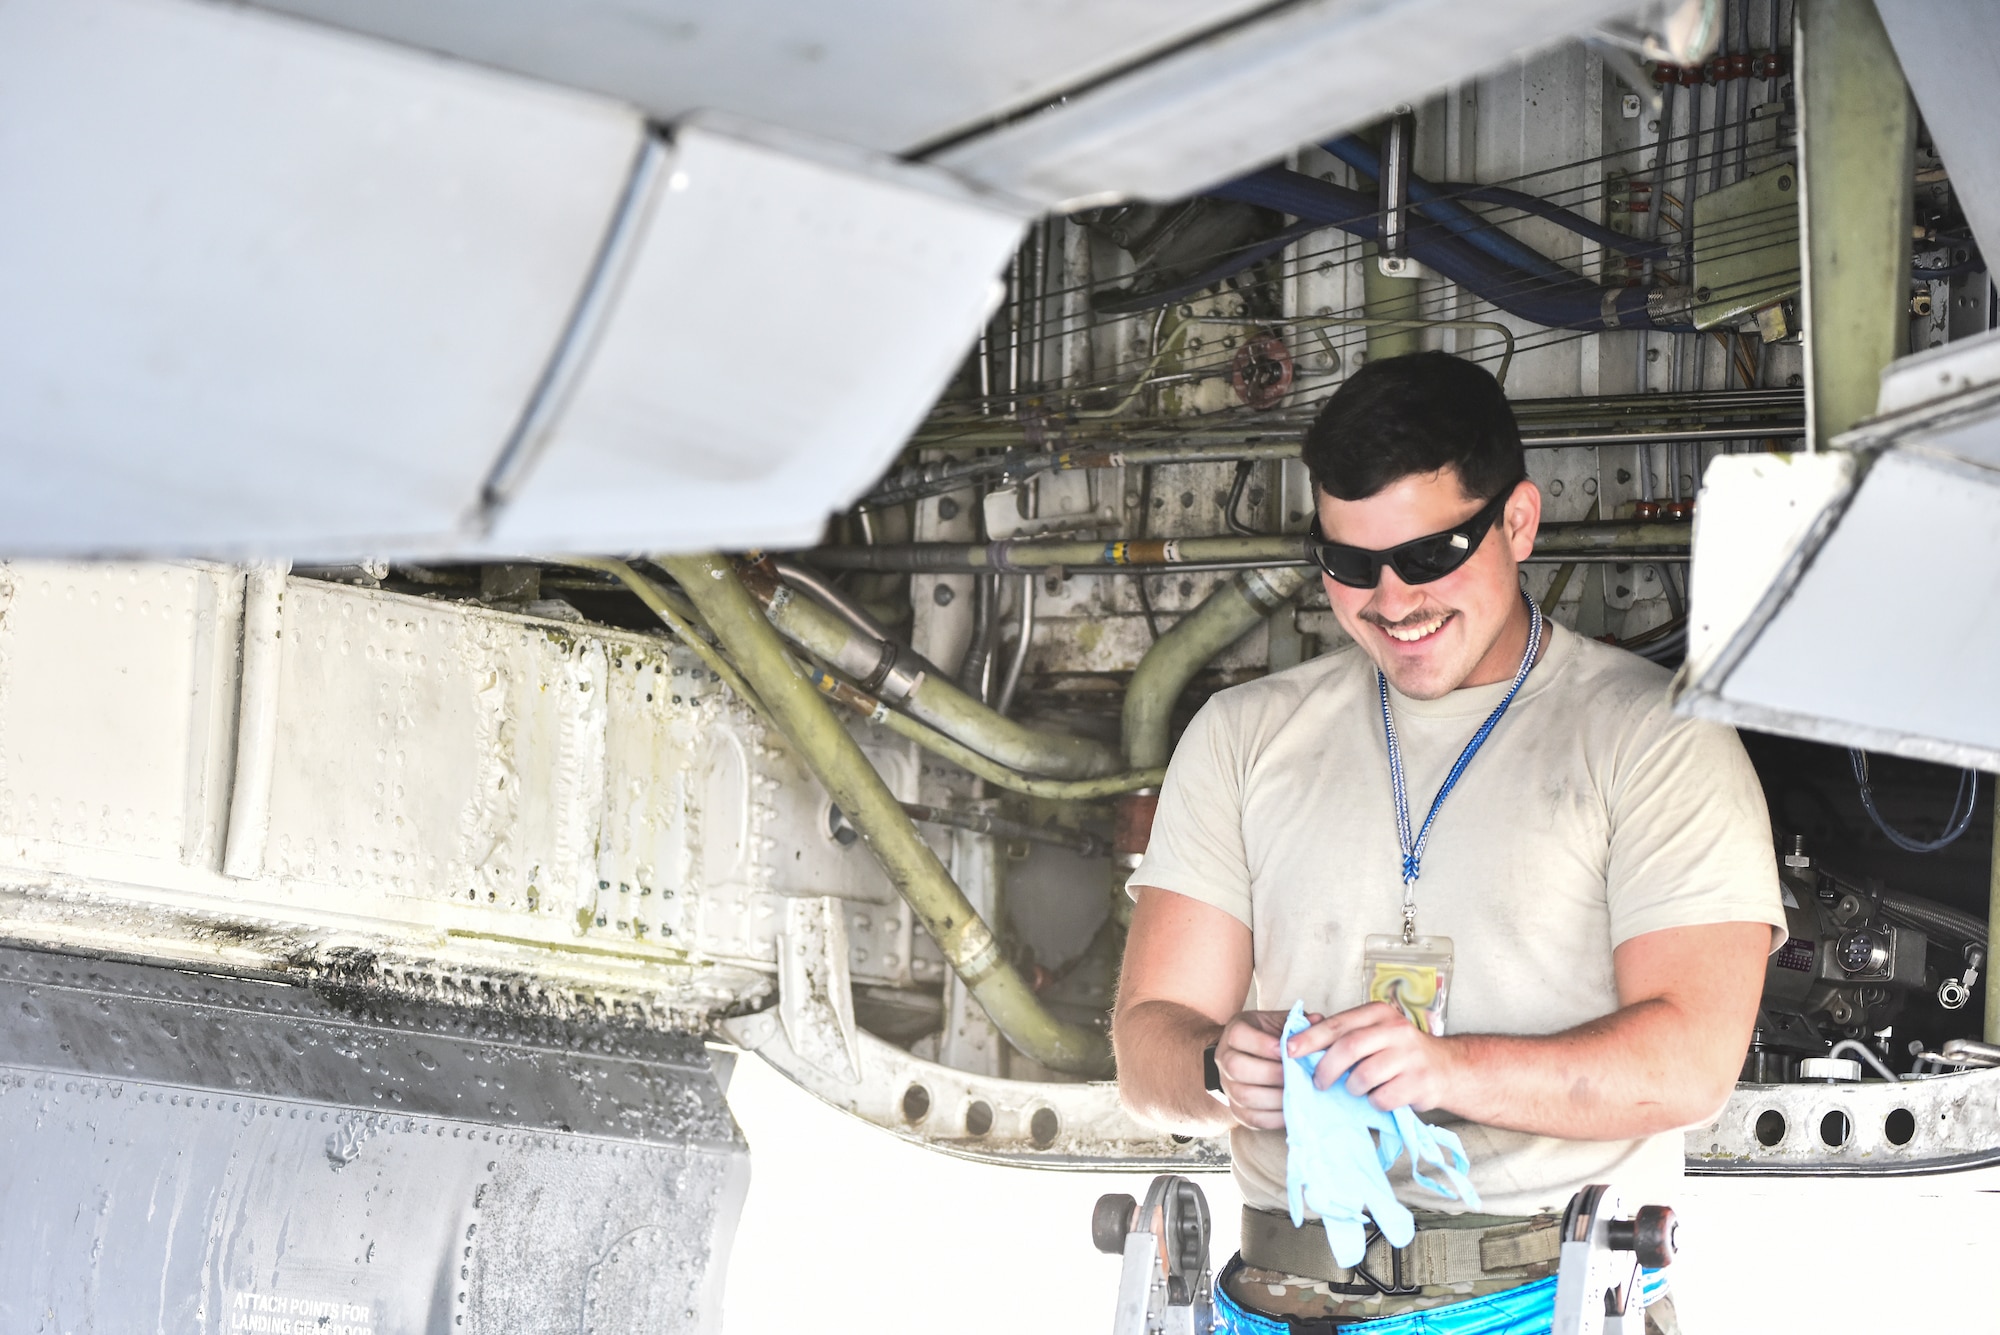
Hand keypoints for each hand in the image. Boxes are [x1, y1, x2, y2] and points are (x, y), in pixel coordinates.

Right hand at [1214, 1008, 1319, 1129]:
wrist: (1249, 1060)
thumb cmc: (1270, 1038)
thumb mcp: (1279, 1023)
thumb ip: (1297, 1022)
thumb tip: (1318, 1021)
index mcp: (1234, 1032)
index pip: (1239, 1036)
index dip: (1263, 1045)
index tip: (1289, 1051)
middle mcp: (1225, 1058)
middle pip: (1237, 1068)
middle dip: (1271, 1073)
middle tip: (1297, 1076)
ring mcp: (1228, 1086)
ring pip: (1244, 1096)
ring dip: (1275, 1097)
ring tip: (1298, 1094)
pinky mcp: (1236, 1110)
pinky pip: (1252, 1118)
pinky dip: (1275, 1117)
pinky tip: (1293, 1109)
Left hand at [1286, 1002, 1458, 1111]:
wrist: (1446, 1069)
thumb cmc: (1399, 1053)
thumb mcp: (1375, 1034)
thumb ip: (1346, 1036)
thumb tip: (1301, 1048)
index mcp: (1379, 1013)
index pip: (1338, 1024)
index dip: (1311, 1038)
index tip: (1290, 1050)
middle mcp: (1396, 1030)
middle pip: (1348, 1048)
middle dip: (1326, 1069)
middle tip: (1318, 1082)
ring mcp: (1410, 1056)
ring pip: (1364, 1076)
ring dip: (1353, 1088)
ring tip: (1358, 1089)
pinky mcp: (1419, 1082)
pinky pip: (1382, 1098)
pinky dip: (1374, 1102)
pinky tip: (1380, 1097)